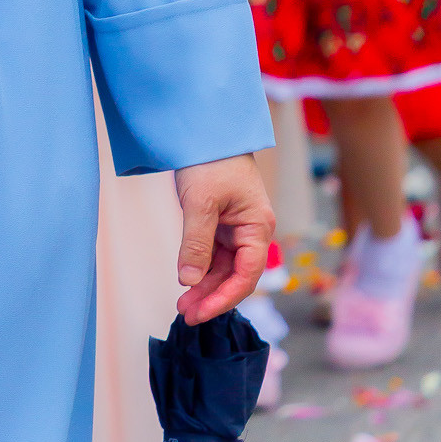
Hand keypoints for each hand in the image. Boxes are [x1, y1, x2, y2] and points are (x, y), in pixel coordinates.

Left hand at [174, 153, 274, 323]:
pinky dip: (201, 269)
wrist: (205, 129)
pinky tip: (187, 282)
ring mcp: (237, 228)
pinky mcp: (222, 223)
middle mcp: (252, 231)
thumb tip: (189, 282)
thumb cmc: (210, 160)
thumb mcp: (201, 203)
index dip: (224, 297)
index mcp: (258, 227)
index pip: (246, 275)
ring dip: (205, 286)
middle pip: (236, 275)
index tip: (201, 313)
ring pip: (224, 267)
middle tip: (186, 313)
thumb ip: (196, 244)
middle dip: (211, 296)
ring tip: (183, 303)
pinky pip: (215, 255)